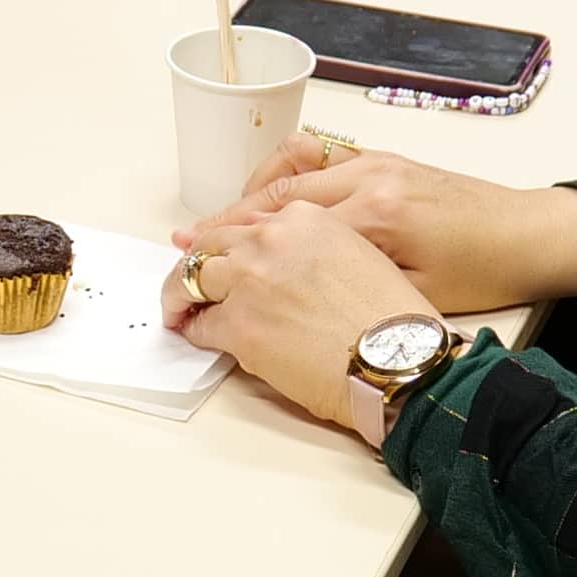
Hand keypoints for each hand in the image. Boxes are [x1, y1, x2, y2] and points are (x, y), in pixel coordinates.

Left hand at [168, 199, 441, 428]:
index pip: (247, 221)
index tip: (215, 251)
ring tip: (178, 310)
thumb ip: (309, 246)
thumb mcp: (356, 254)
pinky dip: (196, 331)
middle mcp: (271, 239)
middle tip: (187, 282)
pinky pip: (201, 325)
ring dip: (181, 294)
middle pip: (212, 243)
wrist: (398, 359)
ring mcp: (250, 281)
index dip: (226, 242)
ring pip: (192, 277)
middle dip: (196, 263)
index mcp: (303, 218)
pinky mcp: (239, 325)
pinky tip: (197, 336)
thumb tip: (276, 260)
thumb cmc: (391, 319)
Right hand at [184, 132, 576, 313]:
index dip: (229, 257)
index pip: (279, 231)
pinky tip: (266, 193)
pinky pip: (317, 155)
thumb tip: (279, 300)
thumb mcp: (411, 297)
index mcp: (373, 217)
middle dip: (223, 223)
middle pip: (272, 195)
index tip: (193, 276)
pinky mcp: (383, 158)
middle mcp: (367, 177)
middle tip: (184, 247)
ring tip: (216, 222)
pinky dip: (283, 171)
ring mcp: (374, 161)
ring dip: (247, 192)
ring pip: (289, 168)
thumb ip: (344, 289)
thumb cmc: (484, 274)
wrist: (534, 235)